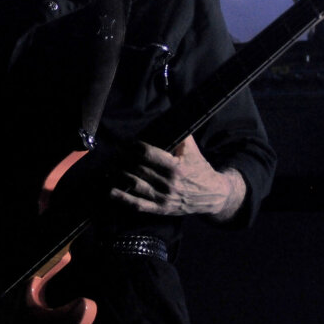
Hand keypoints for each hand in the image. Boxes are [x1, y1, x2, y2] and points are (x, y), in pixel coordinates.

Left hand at [109, 134, 245, 220]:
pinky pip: (138, 204)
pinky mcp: (160, 209)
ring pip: (135, 184)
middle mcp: (168, 183)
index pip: (147, 154)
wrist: (213, 195)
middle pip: (138, 167)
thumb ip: (180, 134)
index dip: (133, 147)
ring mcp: (164, 197)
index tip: (127, 143)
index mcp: (176, 167)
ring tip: (111, 167)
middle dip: (123, 158)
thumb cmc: (199, 169)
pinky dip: (123, 198)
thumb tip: (169, 115)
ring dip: (120, 174)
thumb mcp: (192, 150)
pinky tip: (111, 191)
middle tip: (115, 153)